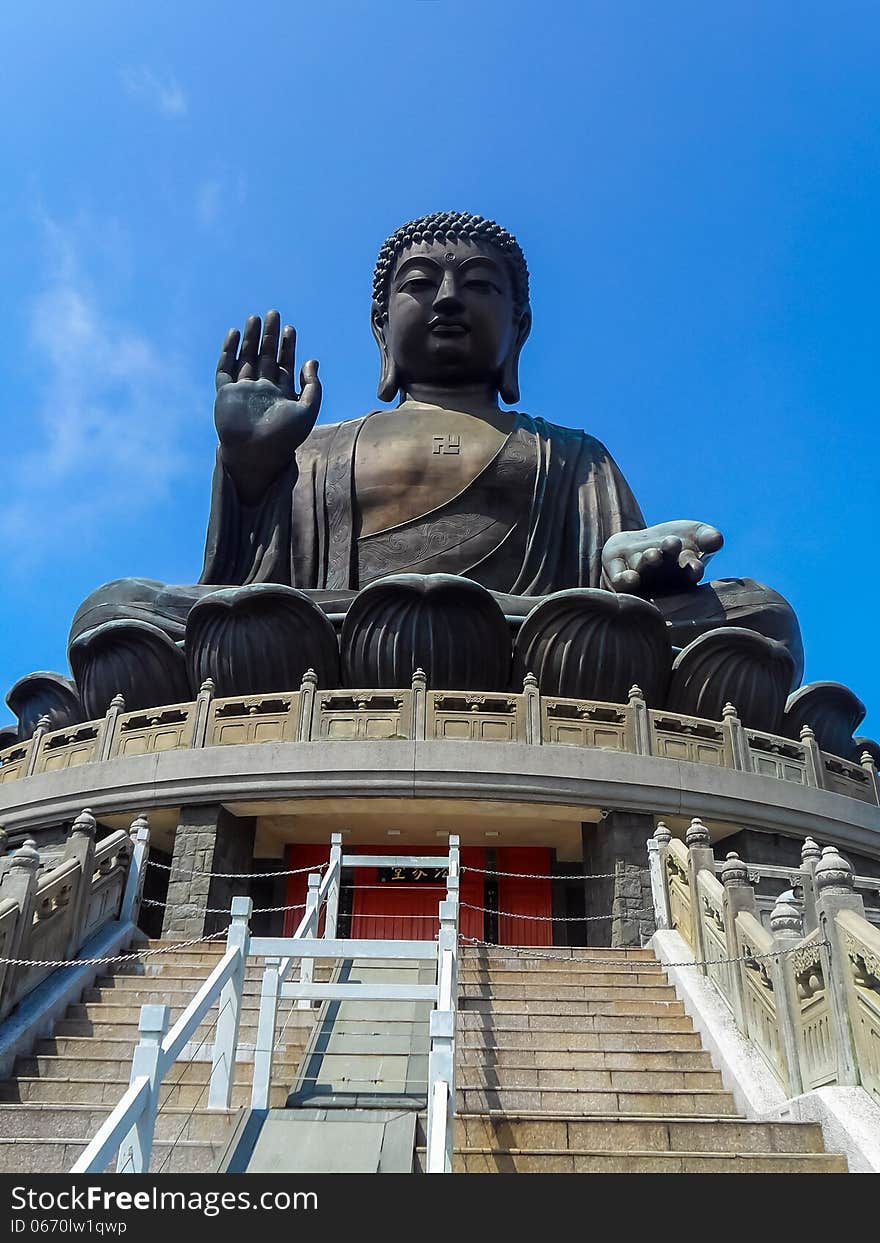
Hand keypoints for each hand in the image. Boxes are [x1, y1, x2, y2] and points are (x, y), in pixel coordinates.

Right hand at [214, 311, 321, 503]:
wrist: (256, 455)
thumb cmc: (284, 438)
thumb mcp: (307, 410)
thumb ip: (313, 387)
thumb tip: (312, 361)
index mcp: (281, 395)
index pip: (284, 364)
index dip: (288, 346)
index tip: (291, 329)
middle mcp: (261, 390)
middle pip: (265, 357)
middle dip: (270, 336)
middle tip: (274, 313)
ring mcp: (243, 391)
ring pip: (246, 358)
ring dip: (250, 339)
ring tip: (256, 318)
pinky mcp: (225, 394)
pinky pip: (225, 369)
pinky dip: (228, 351)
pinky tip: (234, 334)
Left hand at [602, 520, 723, 595]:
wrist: (639, 544)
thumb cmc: (674, 542)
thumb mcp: (695, 534)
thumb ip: (707, 537)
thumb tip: (717, 539)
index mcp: (683, 571)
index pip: (691, 572)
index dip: (693, 569)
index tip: (695, 565)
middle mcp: (661, 578)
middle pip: (666, 569)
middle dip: (669, 556)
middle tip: (672, 542)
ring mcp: (639, 576)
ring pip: (643, 571)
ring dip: (648, 563)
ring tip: (653, 554)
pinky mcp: (617, 573)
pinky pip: (620, 580)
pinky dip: (625, 580)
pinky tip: (630, 577)